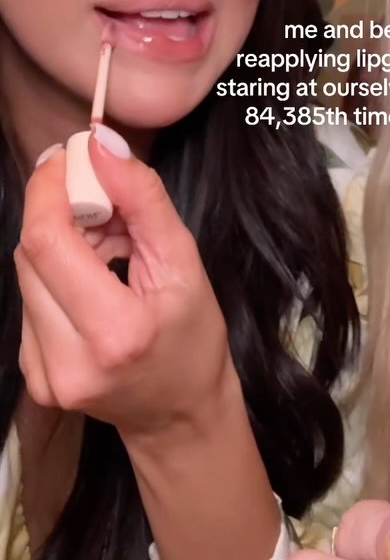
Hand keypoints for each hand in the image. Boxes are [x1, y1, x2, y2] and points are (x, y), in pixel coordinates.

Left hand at [15, 130, 235, 440]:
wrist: (181, 414)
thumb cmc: (193, 338)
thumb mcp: (185, 264)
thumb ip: (143, 200)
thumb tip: (101, 145)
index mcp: (115, 332)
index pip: (48, 242)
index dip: (48, 189)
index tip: (69, 158)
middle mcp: (68, 360)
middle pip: (30, 253)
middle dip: (59, 211)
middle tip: (101, 202)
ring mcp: (44, 374)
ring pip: (25, 274)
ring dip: (59, 244)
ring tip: (106, 248)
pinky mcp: (33, 376)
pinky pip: (29, 300)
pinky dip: (56, 277)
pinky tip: (91, 282)